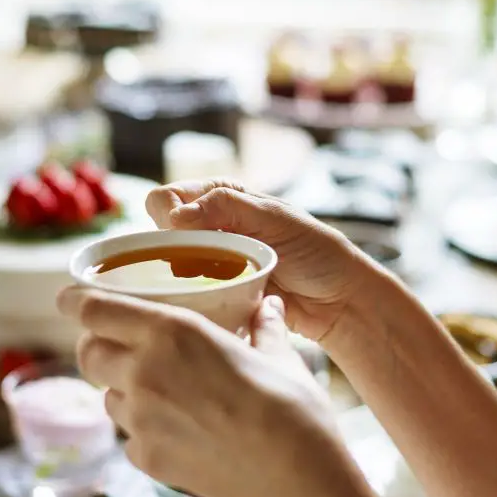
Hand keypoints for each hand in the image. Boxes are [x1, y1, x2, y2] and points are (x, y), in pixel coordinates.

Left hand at [63, 288, 336, 496]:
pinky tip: (177, 429)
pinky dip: (143, 429)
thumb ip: (264, 325)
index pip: (94, 309)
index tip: (70, 298)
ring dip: (121, 388)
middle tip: (118, 344)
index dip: (76, 301)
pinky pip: (129, 436)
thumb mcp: (278, 354)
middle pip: (88, 352)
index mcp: (171, 330)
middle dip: (95, 345)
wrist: (293, 478)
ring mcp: (140, 418)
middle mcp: (144, 370)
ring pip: (106, 396)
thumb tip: (268, 306)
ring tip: (159, 390)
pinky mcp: (145, 458)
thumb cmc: (291, 408)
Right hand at [145, 180, 375, 342]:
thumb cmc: (316, 252)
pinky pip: (183, 292)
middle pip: (157, 231)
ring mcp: (209, 260)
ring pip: (165, 264)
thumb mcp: (275, 220)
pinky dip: (190, 296)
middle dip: (170, 248)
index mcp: (221, 196)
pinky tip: (213, 299)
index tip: (186, 237)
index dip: (167, 216)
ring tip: (216, 282)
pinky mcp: (213, 292)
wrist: (338, 300)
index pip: (167, 198)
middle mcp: (209, 224)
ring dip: (181, 274)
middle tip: (203, 263)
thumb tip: (176, 216)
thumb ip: (227, 208)